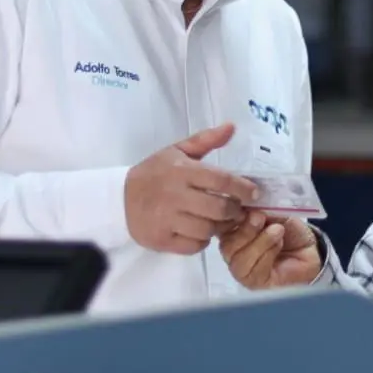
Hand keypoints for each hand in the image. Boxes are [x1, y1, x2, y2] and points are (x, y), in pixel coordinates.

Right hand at [124, 124, 258, 254]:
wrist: (119, 199)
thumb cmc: (154, 173)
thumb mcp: (177, 151)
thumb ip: (205, 140)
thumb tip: (232, 127)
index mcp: (181, 171)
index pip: (221, 180)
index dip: (243, 188)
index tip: (254, 193)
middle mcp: (175, 195)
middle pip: (219, 208)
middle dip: (235, 211)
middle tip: (238, 210)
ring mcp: (167, 219)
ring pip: (208, 229)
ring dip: (221, 227)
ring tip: (222, 221)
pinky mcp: (161, 239)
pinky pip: (194, 246)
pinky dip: (203, 241)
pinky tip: (202, 231)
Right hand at [219, 210, 322, 288]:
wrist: (310, 250)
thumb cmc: (289, 231)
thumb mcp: (274, 213)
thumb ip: (259, 209)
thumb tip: (247, 204)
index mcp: (232, 232)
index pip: (219, 227)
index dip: (228, 217)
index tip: (243, 205)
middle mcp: (233, 252)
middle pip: (226, 246)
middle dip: (245, 230)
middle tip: (260, 217)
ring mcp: (242, 270)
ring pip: (239, 260)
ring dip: (260, 241)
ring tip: (277, 231)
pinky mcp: (255, 283)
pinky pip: (254, 271)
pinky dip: (268, 253)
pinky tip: (279, 244)